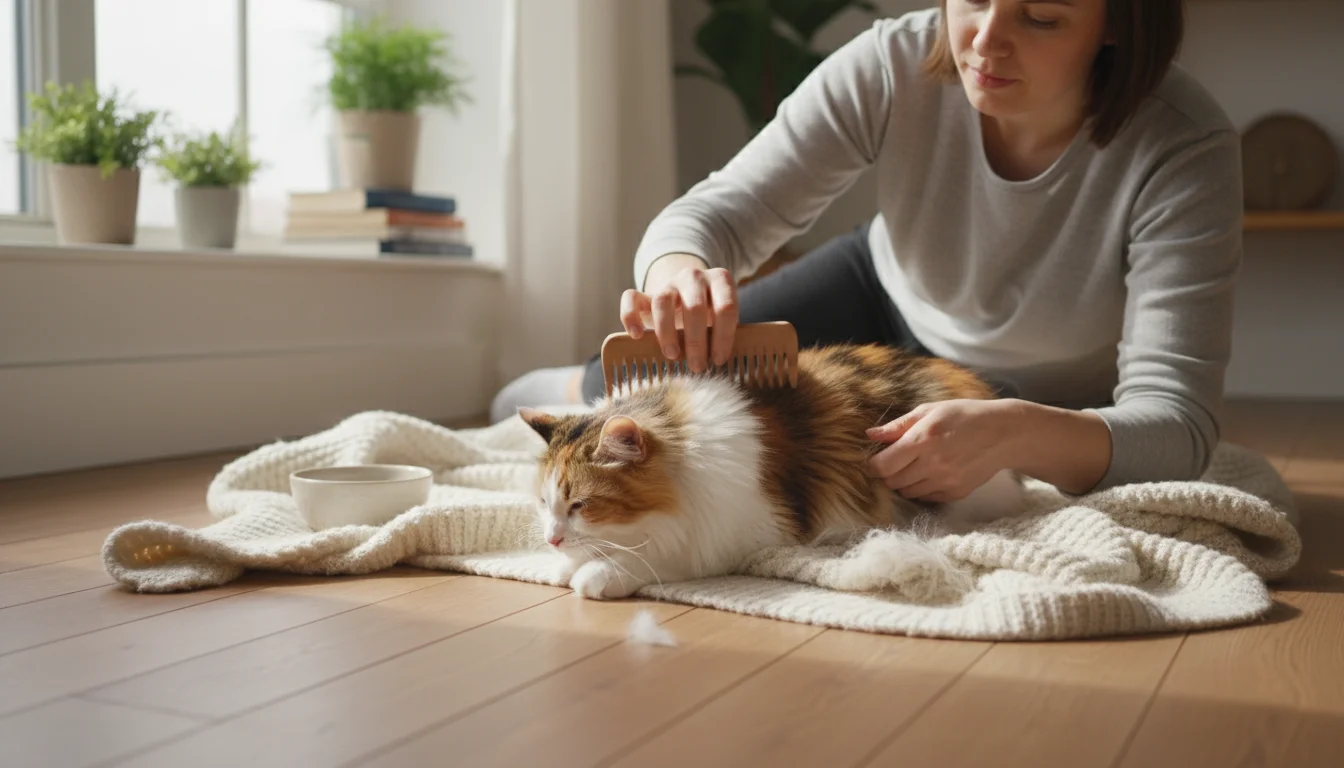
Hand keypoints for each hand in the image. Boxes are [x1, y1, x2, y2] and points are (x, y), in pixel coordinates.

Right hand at [620, 254, 738, 372]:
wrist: (687, 298)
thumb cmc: (711, 315)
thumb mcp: (725, 319)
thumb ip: (726, 332)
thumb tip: (722, 362)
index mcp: (720, 279)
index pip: (725, 307)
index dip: (723, 336)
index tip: (719, 360)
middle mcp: (694, 276)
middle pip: (695, 306)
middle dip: (697, 340)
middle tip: (698, 366)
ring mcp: (668, 283)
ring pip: (662, 301)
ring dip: (667, 332)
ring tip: (673, 355)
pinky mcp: (645, 293)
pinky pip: (630, 298)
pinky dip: (630, 317)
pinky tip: (636, 335)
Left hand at [865, 399, 1019, 502]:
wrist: (1004, 433)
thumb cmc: (964, 415)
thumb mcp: (930, 410)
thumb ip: (898, 425)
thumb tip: (871, 435)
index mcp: (923, 440)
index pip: (883, 465)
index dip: (873, 465)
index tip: (874, 459)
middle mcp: (933, 464)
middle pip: (892, 482)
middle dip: (887, 473)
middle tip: (894, 461)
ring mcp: (946, 481)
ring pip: (907, 492)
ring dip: (903, 481)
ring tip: (914, 465)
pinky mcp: (956, 492)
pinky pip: (925, 497)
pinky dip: (921, 488)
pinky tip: (930, 472)